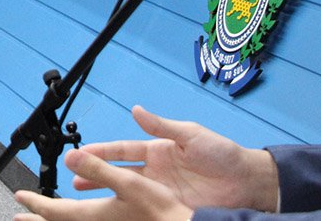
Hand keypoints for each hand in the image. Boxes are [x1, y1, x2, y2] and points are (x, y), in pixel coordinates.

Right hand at [14, 106, 278, 219]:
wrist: (249, 182)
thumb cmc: (223, 154)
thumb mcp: (191, 135)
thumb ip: (162, 126)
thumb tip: (136, 110)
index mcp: (158, 150)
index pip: (122, 150)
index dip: (100, 152)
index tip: (79, 153)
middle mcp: (155, 172)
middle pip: (118, 174)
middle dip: (94, 175)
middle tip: (71, 179)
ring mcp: (162, 192)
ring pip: (126, 194)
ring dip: (105, 196)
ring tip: (81, 200)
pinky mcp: (171, 209)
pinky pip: (144, 210)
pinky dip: (127, 213)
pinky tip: (111, 216)